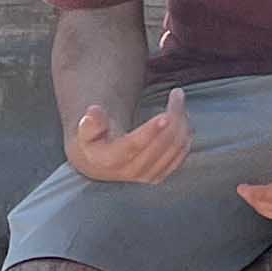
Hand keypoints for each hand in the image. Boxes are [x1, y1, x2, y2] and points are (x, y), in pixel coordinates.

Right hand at [68, 88, 190, 185]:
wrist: (99, 162)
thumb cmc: (94, 141)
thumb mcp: (85, 130)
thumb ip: (90, 122)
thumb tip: (93, 111)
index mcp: (109, 160)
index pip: (134, 146)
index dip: (150, 131)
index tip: (165, 115)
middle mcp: (129, 172)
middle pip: (160, 145)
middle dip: (173, 117)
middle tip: (177, 94)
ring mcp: (146, 176)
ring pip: (174, 149)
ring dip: (182, 123)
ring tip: (178, 101)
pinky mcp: (158, 176)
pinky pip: (180, 156)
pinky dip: (185, 136)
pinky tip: (183, 119)